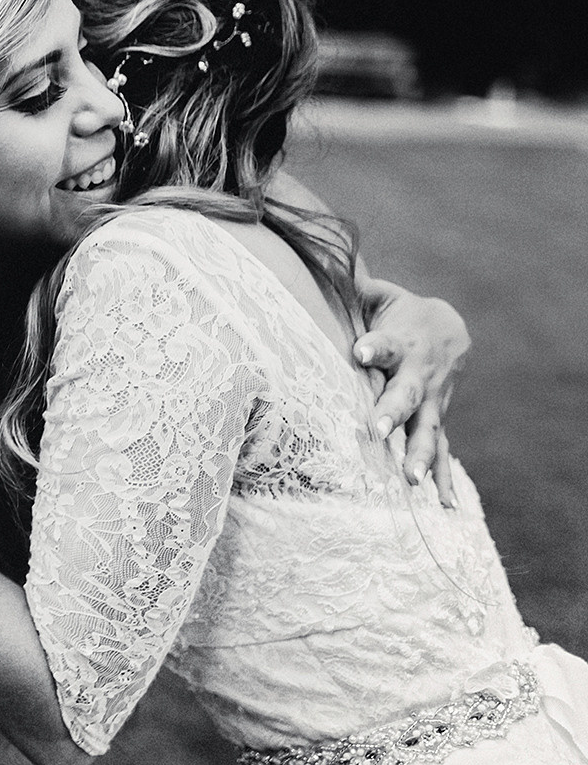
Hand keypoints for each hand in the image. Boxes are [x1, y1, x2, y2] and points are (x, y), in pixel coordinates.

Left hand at [354, 283, 467, 505]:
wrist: (447, 329)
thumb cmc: (395, 312)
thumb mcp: (377, 295)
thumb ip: (350, 287)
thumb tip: (318, 257)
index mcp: (401, 343)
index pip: (386, 344)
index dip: (375, 346)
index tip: (360, 349)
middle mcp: (418, 377)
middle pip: (406, 394)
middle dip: (393, 411)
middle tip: (377, 427)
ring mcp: (431, 403)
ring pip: (427, 430)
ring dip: (420, 455)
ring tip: (412, 480)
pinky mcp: (436, 421)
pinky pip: (443, 453)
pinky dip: (446, 479)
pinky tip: (446, 507)